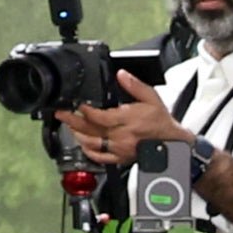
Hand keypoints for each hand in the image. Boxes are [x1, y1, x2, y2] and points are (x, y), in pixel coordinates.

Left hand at [59, 75, 186, 165]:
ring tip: (70, 126)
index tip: (78, 105)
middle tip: (61, 114)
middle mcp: (122, 136)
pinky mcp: (120, 158)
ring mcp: (119, 149)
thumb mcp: (152, 98)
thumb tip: (122, 75)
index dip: (86, 111)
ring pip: (92, 143)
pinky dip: (88, 151)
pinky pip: (100, 157)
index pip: (100, 116)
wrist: (171, 143)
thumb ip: (135, 85)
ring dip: (77, 135)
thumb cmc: (161, 122)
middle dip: (73, 121)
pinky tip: (82, 144)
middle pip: (91, 130)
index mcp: (128, 120)